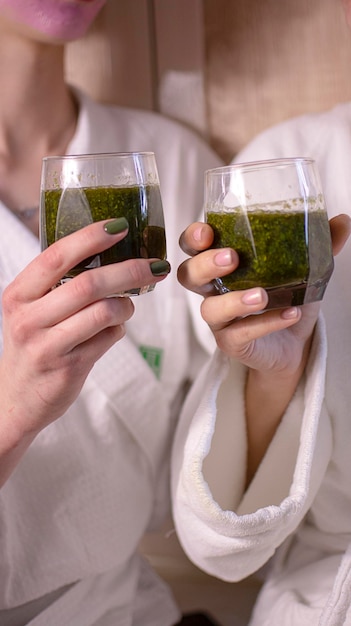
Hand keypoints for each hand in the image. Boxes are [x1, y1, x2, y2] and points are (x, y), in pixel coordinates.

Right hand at [0, 220, 169, 443]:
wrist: (15, 399)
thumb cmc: (33, 343)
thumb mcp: (31, 309)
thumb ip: (58, 283)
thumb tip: (110, 251)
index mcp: (19, 294)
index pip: (57, 256)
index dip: (92, 237)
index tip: (121, 226)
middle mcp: (28, 318)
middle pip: (89, 284)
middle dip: (130, 270)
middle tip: (155, 266)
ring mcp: (48, 345)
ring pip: (104, 311)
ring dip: (127, 305)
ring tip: (128, 305)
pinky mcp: (69, 368)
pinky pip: (109, 338)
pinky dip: (119, 329)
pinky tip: (114, 329)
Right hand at [178, 214, 349, 374]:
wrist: (295, 344)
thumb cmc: (288, 298)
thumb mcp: (306, 268)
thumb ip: (320, 244)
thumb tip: (342, 220)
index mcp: (222, 265)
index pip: (193, 247)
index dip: (192, 238)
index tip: (207, 232)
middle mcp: (214, 290)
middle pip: (188, 275)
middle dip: (205, 264)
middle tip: (232, 258)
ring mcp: (220, 320)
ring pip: (210, 309)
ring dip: (235, 300)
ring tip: (263, 295)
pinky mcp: (231, 343)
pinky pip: (240, 334)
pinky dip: (266, 323)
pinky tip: (290, 313)